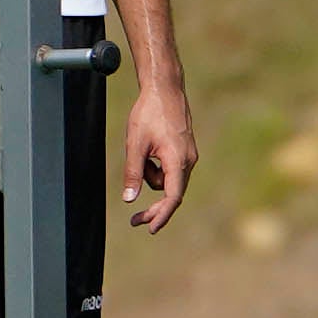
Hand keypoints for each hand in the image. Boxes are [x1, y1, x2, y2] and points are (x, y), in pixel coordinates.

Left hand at [119, 86, 197, 235]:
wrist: (165, 88)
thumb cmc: (149, 112)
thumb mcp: (135, 144)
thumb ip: (133, 173)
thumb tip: (129, 199)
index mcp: (178, 160)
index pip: (172, 196)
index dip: (162, 214)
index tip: (151, 229)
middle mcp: (188, 160)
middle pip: (172, 192)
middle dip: (154, 208)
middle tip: (134, 221)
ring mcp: (189, 155)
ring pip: (168, 179)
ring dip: (151, 176)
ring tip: (139, 152)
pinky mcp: (185, 150)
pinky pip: (170, 168)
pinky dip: (156, 168)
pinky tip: (147, 150)